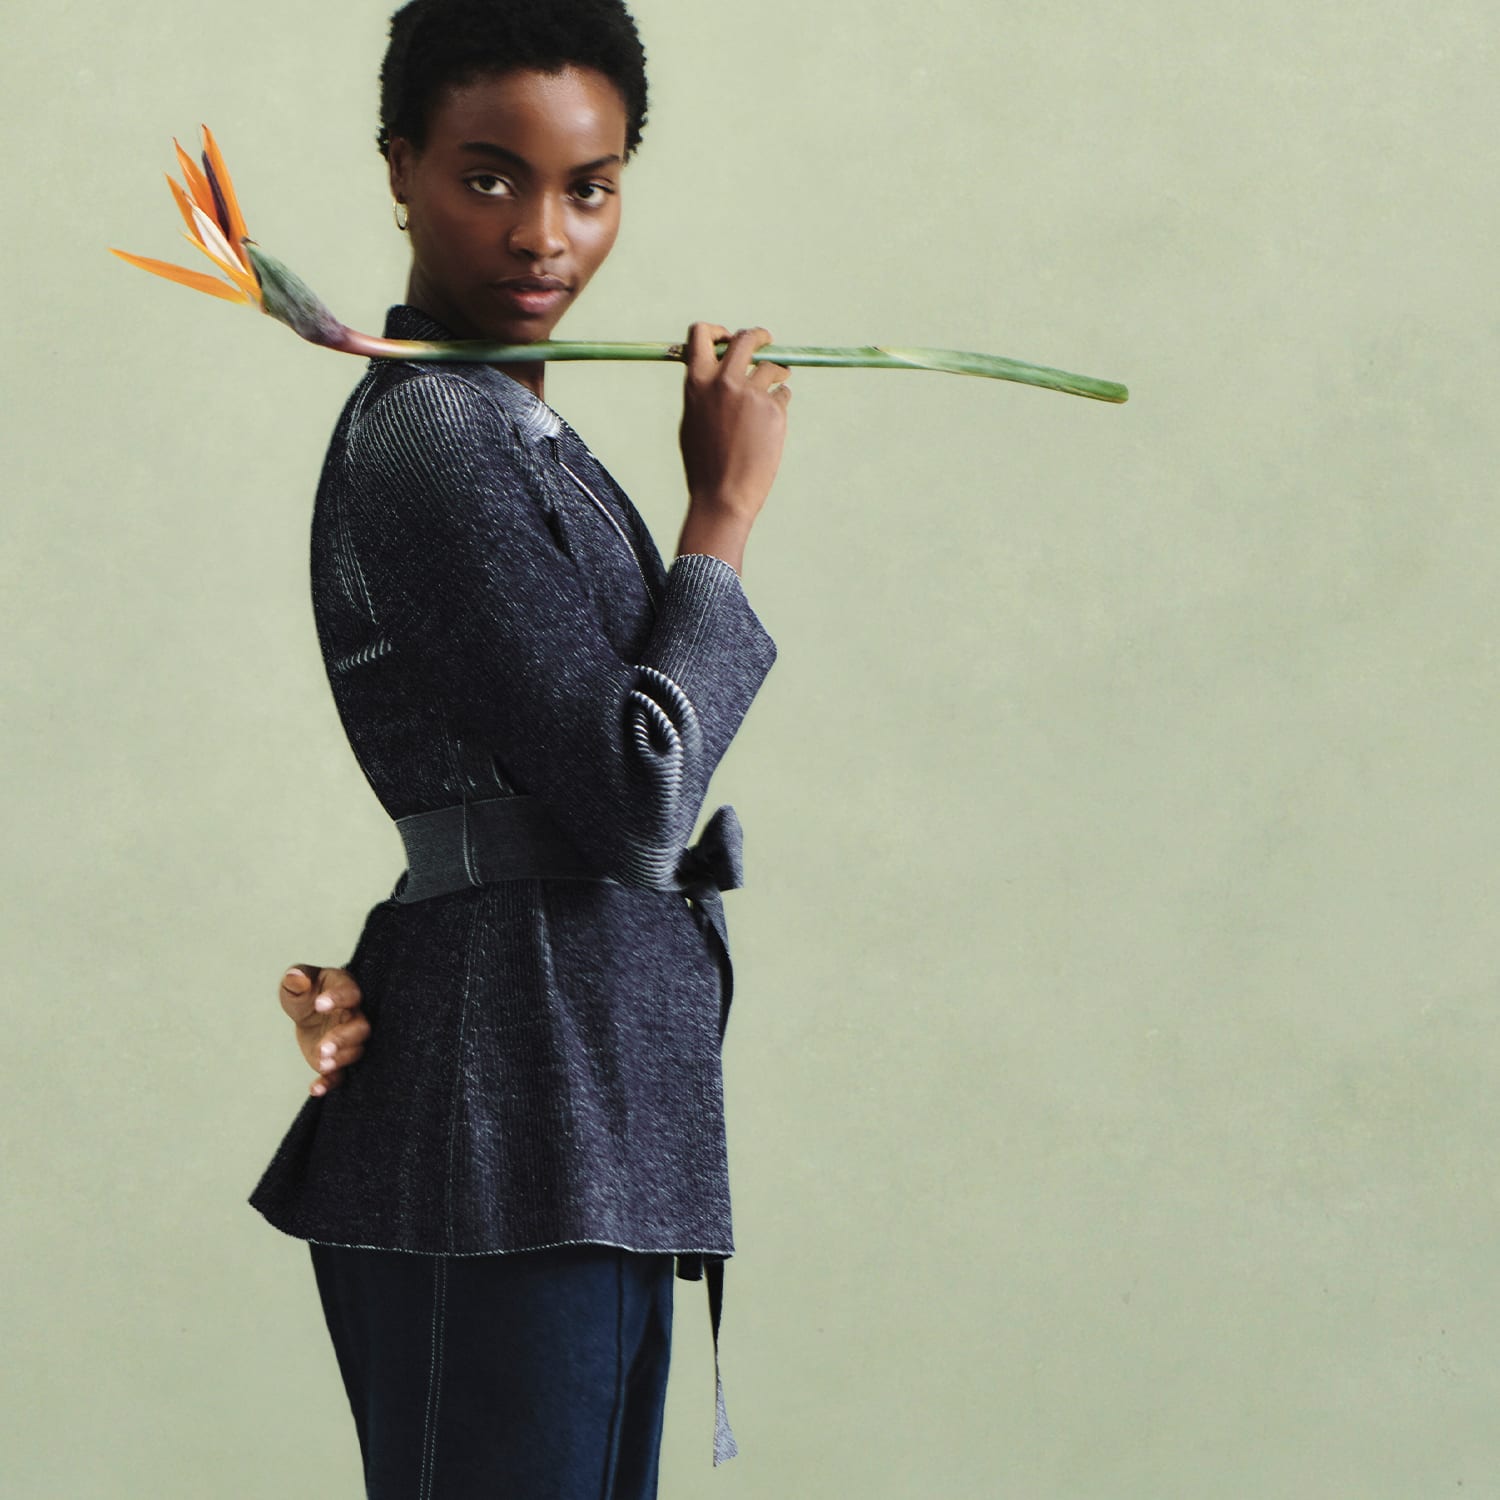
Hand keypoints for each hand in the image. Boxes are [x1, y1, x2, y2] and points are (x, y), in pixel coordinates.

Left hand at [280, 964, 368, 1096]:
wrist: (307, 1013)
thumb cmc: (306, 992)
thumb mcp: (297, 981)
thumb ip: (297, 978)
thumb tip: (296, 977)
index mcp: (346, 990)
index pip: (350, 993)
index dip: (338, 999)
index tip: (319, 1004)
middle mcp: (354, 1015)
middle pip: (361, 1027)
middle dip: (343, 1038)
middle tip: (324, 1047)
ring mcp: (348, 1039)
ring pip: (356, 1051)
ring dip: (340, 1059)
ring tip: (322, 1063)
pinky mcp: (338, 1059)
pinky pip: (341, 1074)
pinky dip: (330, 1082)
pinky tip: (315, 1089)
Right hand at [678, 323, 790, 526]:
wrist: (723, 495)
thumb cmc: (705, 464)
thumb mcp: (694, 420)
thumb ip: (705, 392)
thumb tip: (720, 370)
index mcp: (697, 382)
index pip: (701, 333)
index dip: (718, 331)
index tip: (730, 337)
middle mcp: (724, 381)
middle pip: (745, 339)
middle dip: (759, 337)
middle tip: (767, 342)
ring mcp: (751, 394)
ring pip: (771, 368)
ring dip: (777, 373)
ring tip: (778, 383)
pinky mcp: (773, 409)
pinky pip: (782, 394)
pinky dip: (780, 402)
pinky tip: (771, 424)